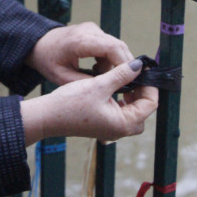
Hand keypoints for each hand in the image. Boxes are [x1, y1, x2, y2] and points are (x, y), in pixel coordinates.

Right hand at [20, 59, 158, 144]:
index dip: (150, 86)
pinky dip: (121, 102)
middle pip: (143, 112)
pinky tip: (113, 89)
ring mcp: (110, 130)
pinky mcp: (101, 126)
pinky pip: (119, 114)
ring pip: (132, 114)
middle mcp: (119, 130)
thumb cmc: (70, 103)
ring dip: (132, 97)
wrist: (46, 116)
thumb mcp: (99, 84)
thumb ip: (121, 74)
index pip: (149, 105)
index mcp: (122, 123)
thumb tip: (138, 66)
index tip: (144, 70)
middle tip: (136, 75)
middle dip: (142, 93)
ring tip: (125, 80)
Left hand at [25, 22, 132, 85]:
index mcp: (80, 41)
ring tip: (103, 78)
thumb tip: (110, 88)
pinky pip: (110, 44)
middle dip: (124, 66)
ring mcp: (92, 28)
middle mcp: (89, 30)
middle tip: (125, 84)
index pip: (112, 48)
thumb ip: (87, 83)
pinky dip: (110, 58)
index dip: (124, 64)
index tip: (129, 81)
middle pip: (118, 45)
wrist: (37, 44)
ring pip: (116, 45)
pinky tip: (98, 70)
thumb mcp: (63, 78)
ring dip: (116, 63)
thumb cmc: (48, 61)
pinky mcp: (94, 30)